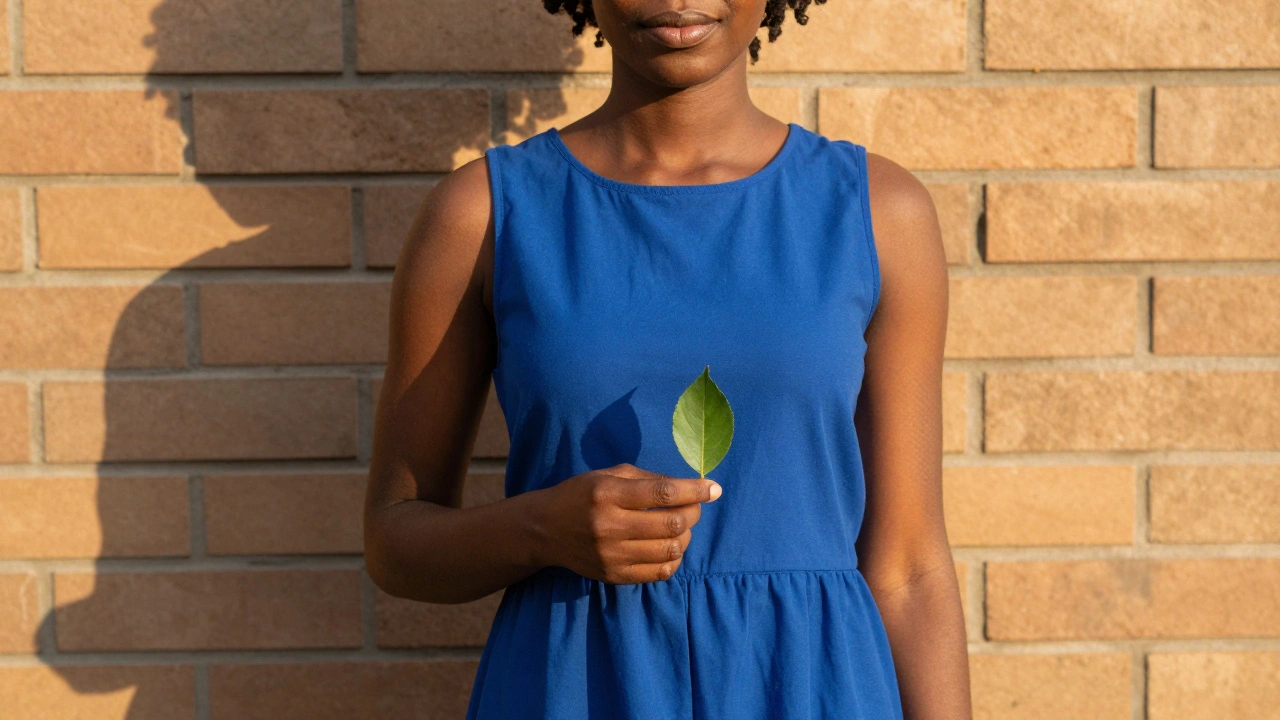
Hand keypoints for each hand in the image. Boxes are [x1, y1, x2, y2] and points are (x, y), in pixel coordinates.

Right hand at [533, 462, 721, 583]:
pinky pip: (659, 572)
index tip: (713, 489)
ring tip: (681, 526)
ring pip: (670, 550)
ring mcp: (611, 554)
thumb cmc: (581, 494)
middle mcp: (609, 525)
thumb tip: (689, 487)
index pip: (663, 493)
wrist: (545, 529)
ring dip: (685, 536)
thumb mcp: (609, 475)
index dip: (694, 490)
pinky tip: (670, 546)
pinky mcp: (614, 575)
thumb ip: (648, 479)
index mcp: (608, 493)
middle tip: (693, 507)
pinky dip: (674, 558)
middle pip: (671, 523)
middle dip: (693, 513)